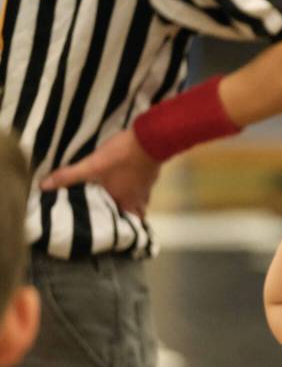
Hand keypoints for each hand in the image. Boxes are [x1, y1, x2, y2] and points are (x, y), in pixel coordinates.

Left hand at [40, 128, 159, 217]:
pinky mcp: (153, 174)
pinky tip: (130, 181)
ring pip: (142, 201)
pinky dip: (138, 188)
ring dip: (134, 202)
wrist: (150, 139)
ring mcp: (148, 186)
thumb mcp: (92, 165)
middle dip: (128, 216)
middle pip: (137, 214)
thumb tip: (44, 186)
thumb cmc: (121, 156)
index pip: (124, 222)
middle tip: (115, 215)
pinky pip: (145, 188)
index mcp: (124, 200)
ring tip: (122, 200)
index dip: (117, 226)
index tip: (109, 228)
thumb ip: (69, 176)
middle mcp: (138, 198)